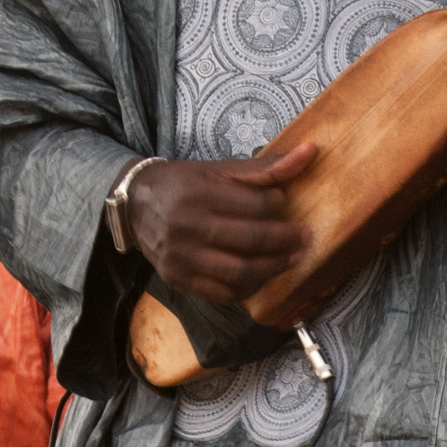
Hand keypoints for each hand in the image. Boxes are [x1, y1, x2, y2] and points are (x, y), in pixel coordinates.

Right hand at [124, 143, 316, 302]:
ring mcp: (181, 257)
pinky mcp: (178, 279)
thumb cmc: (184, 184)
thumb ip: (265, 168)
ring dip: (273, 268)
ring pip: (240, 272)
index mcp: (200, 194)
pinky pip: (222, 293)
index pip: (254, 206)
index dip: (277, 205)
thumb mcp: (219, 170)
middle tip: (303, 236)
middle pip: (251, 240)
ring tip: (292, 258)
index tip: (285, 203)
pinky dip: (248, 289)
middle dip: (285, 239)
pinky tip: (261, 277)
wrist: (136, 204)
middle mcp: (188, 227)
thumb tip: (310, 152)